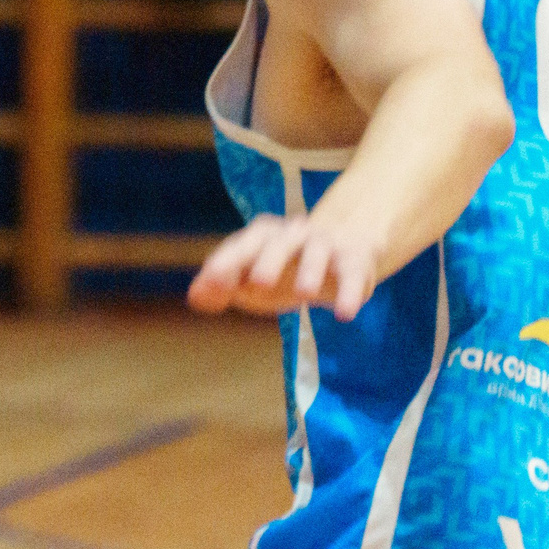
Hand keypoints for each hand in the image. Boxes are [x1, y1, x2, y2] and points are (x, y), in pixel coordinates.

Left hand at [188, 214, 380, 320]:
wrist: (342, 250)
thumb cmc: (286, 269)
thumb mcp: (252, 281)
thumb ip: (222, 288)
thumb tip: (195, 297)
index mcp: (262, 237)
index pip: (241, 246)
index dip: (226, 263)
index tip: (213, 281)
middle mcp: (292, 235)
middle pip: (278, 242)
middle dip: (268, 261)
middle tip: (258, 284)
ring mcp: (324, 245)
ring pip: (317, 252)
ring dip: (310, 271)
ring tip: (305, 295)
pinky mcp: (354, 260)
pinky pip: (352, 274)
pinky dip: (349, 292)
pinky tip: (345, 314)